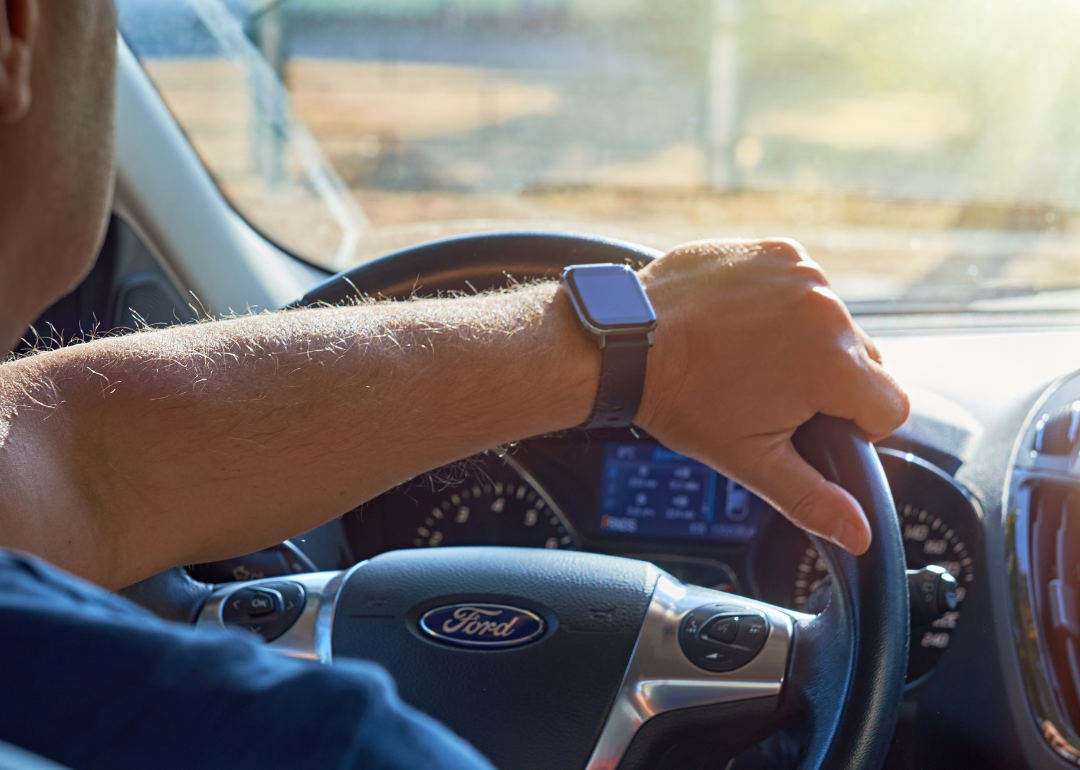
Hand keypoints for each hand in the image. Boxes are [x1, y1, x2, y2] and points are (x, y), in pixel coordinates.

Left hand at [634, 239, 908, 554]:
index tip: (809, 423)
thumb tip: (860, 535)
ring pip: (835, 323)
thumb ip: (813, 499)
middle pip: (865, 364)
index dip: (854, 427)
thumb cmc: (680, 398)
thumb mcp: (750, 461)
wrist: (624, 341)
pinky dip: (784, 305)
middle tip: (770, 393)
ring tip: (750, 357)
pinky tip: (742, 324)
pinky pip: (804, 285)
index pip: (891, 407)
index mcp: (832, 366)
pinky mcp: (776, 250)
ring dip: (807, 342)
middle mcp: (827, 310)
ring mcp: (802, 273)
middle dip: (830, 384)